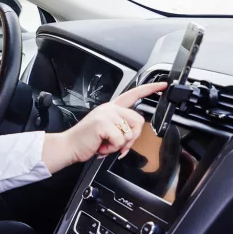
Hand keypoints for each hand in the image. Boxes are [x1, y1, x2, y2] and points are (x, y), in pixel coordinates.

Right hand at [42, 82, 166, 172]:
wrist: (69, 146)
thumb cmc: (87, 140)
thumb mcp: (107, 130)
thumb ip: (121, 127)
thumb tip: (133, 135)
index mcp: (111, 108)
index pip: (133, 94)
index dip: (149, 89)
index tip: (162, 85)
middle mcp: (110, 108)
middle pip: (138, 120)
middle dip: (132, 138)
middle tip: (118, 144)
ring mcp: (106, 114)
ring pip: (130, 133)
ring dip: (120, 144)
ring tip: (106, 144)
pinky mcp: (103, 123)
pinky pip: (120, 140)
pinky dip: (112, 148)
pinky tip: (102, 146)